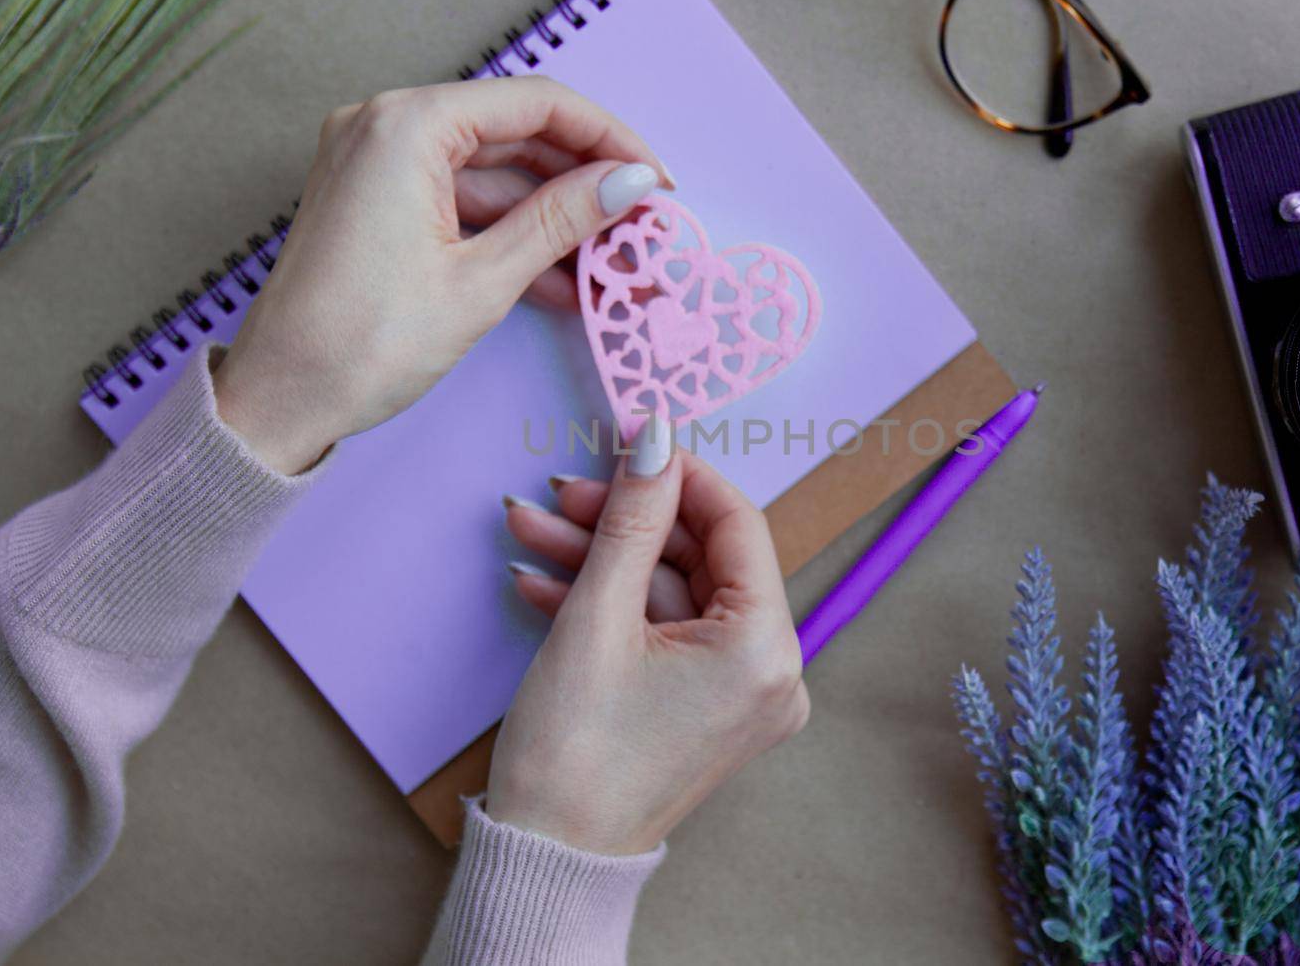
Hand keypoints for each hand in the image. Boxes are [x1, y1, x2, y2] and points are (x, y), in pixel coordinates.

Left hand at [213, 76, 669, 472]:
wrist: (279, 402)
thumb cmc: (363, 344)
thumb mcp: (481, 282)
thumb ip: (561, 221)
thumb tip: (632, 182)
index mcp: (407, 125)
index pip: (537, 104)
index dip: (610, 140)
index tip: (659, 181)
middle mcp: (386, 126)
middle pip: (517, 135)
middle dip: (586, 185)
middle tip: (645, 229)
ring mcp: (378, 164)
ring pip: (494, 176)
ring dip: (555, 220)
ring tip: (617, 267)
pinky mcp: (377, 203)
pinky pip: (462, 205)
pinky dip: (511, 236)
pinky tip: (565, 281)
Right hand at [489, 421, 809, 854]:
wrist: (547, 862)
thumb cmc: (575, 755)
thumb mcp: (597, 616)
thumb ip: (633, 519)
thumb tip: (656, 438)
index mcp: (765, 649)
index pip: (737, 525)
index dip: (679, 473)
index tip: (630, 436)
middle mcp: (769, 673)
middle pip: (699, 559)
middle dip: (623, 522)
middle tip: (560, 493)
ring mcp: (738, 695)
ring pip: (671, 595)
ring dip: (601, 560)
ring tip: (530, 530)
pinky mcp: (703, 709)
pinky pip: (663, 635)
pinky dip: (609, 607)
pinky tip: (543, 582)